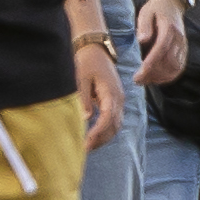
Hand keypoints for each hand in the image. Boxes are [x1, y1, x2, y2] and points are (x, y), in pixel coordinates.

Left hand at [72, 27, 122, 146]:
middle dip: (101, 139)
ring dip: (103, 137)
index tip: (87, 142)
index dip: (98, 132)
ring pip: (115, 125)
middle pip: (114, 125)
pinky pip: (113, 120)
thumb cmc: (86, 62)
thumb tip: (86, 118)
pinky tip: (92, 137)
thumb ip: (83, 97)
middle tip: (84, 149)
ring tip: (88, 147)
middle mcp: (118, 99)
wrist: (96, 50)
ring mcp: (118, 101)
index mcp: (111, 93)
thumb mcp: (81, 77)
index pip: (109, 118)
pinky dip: (105, 131)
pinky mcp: (114, 102)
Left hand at [136, 0, 187, 89]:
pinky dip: (169, 76)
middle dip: (153, 74)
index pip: (161, 50)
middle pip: (169, 62)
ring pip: (176, 67)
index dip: (150, 64)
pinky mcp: (184, 50)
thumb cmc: (155, 9)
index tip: (138, 74)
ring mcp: (183, 45)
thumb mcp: (146, 12)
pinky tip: (157, 78)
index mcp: (169, 29)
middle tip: (138, 80)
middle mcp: (179, 39)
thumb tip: (142, 40)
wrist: (172, 3)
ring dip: (161, 77)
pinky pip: (180, 67)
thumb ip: (144, 26)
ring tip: (146, 81)